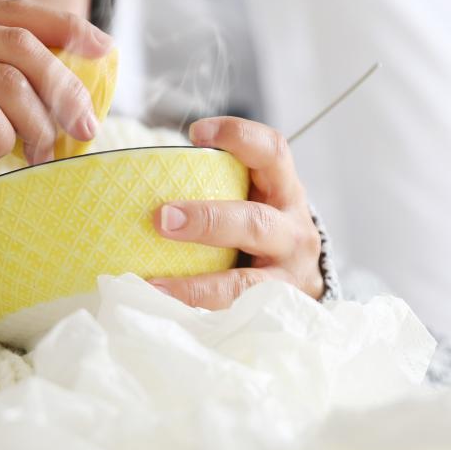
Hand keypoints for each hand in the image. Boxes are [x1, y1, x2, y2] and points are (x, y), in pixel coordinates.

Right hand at [0, 0, 112, 164]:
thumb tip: (72, 89)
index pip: (12, 11)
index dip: (65, 26)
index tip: (104, 49)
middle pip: (18, 46)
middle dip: (63, 87)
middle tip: (83, 126)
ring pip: (5, 82)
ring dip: (37, 123)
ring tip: (40, 152)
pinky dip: (2, 139)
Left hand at [149, 116, 324, 307]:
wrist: (305, 281)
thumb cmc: (265, 229)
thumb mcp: (257, 198)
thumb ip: (222, 184)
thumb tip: (144, 174)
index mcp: (285, 192)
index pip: (272, 152)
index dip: (239, 136)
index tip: (196, 133)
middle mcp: (294, 232)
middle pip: (256, 223)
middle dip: (208, 221)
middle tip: (162, 218)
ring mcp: (288, 277)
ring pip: (247, 283)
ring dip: (198, 286)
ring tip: (154, 286)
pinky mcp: (274, 311)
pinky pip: (235, 316)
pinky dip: (199, 315)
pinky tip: (165, 312)